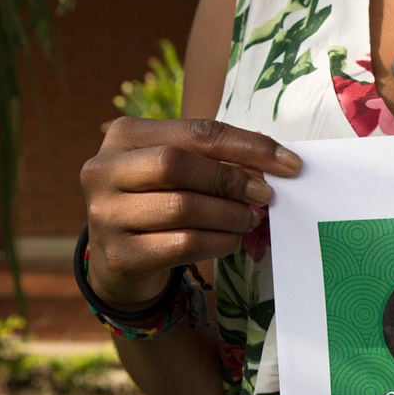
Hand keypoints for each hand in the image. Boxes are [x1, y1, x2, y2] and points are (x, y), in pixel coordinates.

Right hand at [79, 116, 301, 307]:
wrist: (120, 262)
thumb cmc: (158, 203)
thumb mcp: (177, 172)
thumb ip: (213, 159)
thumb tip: (275, 162)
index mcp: (123, 135)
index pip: (196, 132)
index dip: (248, 146)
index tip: (290, 164)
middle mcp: (103, 170)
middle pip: (179, 164)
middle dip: (232, 181)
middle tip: (265, 196)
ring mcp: (105, 214)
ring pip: (182, 208)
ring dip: (229, 215)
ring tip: (250, 220)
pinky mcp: (120, 255)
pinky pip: (183, 244)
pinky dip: (218, 242)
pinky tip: (231, 241)